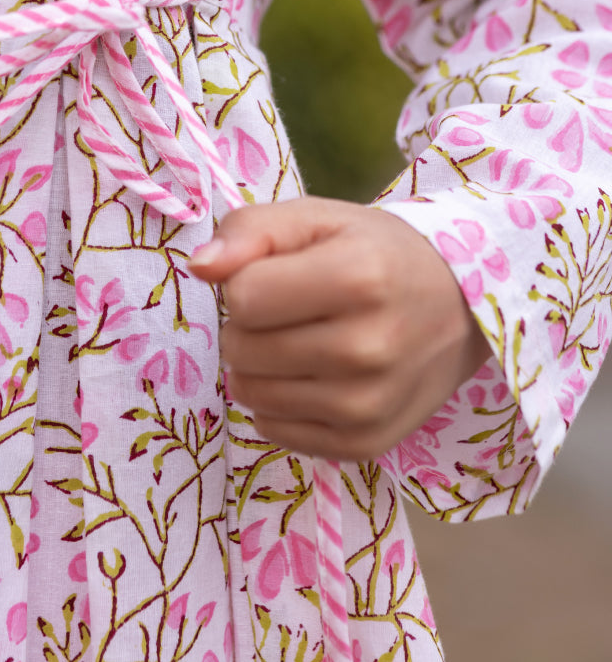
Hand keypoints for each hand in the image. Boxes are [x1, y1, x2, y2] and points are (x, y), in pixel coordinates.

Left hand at [189, 196, 489, 460]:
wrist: (461, 307)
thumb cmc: (378, 252)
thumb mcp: (318, 217)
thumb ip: (251, 230)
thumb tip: (200, 266)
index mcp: (359, 278)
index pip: (242, 297)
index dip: (247, 281)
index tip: (280, 274)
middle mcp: (367, 349)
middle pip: (242, 348)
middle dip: (250, 324)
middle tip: (293, 309)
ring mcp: (368, 405)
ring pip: (251, 394)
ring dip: (260, 365)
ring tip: (302, 340)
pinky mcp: (365, 444)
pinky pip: (275, 432)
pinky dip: (279, 404)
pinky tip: (313, 377)